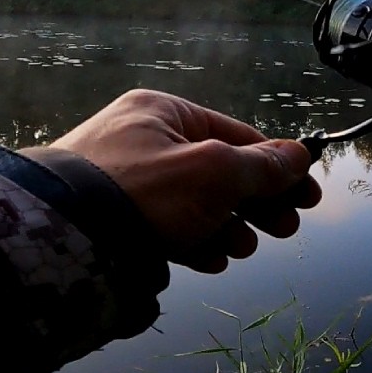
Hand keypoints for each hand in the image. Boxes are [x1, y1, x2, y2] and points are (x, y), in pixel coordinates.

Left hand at [50, 89, 319, 273]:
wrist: (63, 241)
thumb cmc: (144, 194)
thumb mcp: (215, 173)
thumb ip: (261, 166)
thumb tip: (299, 155)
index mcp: (163, 112)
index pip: (237, 134)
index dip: (279, 166)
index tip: (308, 196)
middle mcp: (141, 139)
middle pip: (218, 169)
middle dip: (256, 203)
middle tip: (285, 229)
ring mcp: (123, 180)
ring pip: (194, 201)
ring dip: (227, 226)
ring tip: (242, 249)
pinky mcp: (112, 218)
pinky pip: (166, 224)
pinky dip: (194, 240)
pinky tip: (211, 260)